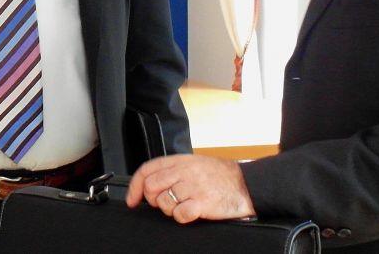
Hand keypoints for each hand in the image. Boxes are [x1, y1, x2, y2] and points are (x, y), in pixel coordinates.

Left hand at [126, 154, 255, 223]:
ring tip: (183, 205)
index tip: (132, 199)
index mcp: (180, 161)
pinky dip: (182, 217)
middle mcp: (184, 171)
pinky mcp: (202, 202)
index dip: (135, 186)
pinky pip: (179, 214)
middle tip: (163, 203)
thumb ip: (173, 170)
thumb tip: (150, 183)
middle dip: (152, 200)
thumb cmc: (220, 175)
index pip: (147, 169)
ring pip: (163, 202)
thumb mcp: (194, 164)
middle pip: (151, 187)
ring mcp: (193, 187)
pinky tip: (191, 212)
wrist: (246, 184)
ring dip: (169, 209)